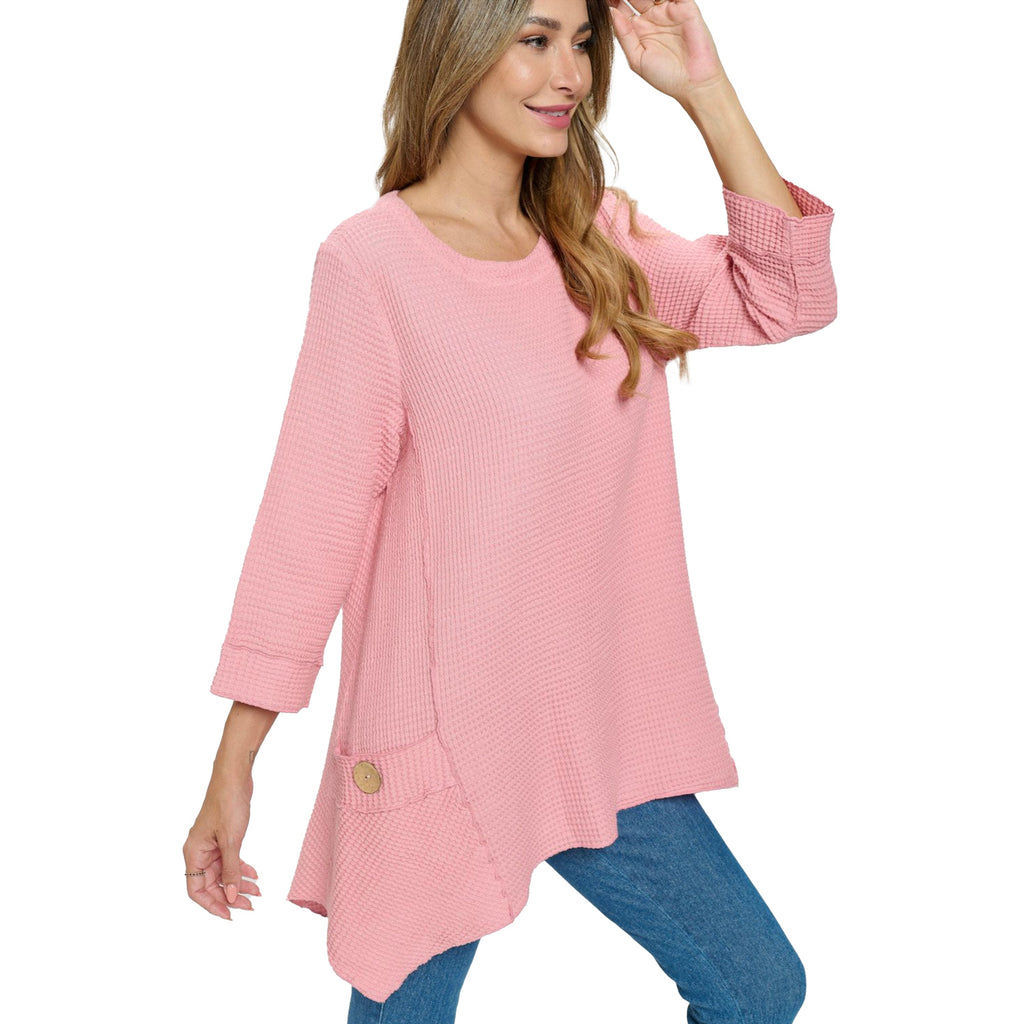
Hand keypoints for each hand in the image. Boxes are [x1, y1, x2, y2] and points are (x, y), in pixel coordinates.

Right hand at [183, 773, 260, 919]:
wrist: (235, 776)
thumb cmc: (227, 803)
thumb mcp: (231, 840)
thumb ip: (231, 870)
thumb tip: (231, 896)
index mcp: (194, 853)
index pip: (196, 890)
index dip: (212, 905)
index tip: (230, 915)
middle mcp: (199, 852)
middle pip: (211, 884)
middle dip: (230, 896)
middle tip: (250, 905)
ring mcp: (211, 845)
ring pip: (222, 873)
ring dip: (238, 884)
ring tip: (256, 892)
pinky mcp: (222, 838)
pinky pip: (229, 860)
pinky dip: (241, 869)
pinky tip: (254, 876)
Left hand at [607, 0, 728, 104]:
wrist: (694, 83)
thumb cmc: (665, 76)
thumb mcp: (637, 58)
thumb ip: (624, 35)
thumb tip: (611, 12)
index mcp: (637, 30)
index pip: (620, 8)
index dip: (611, 1)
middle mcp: (651, 17)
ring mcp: (668, 9)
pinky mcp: (685, 5)